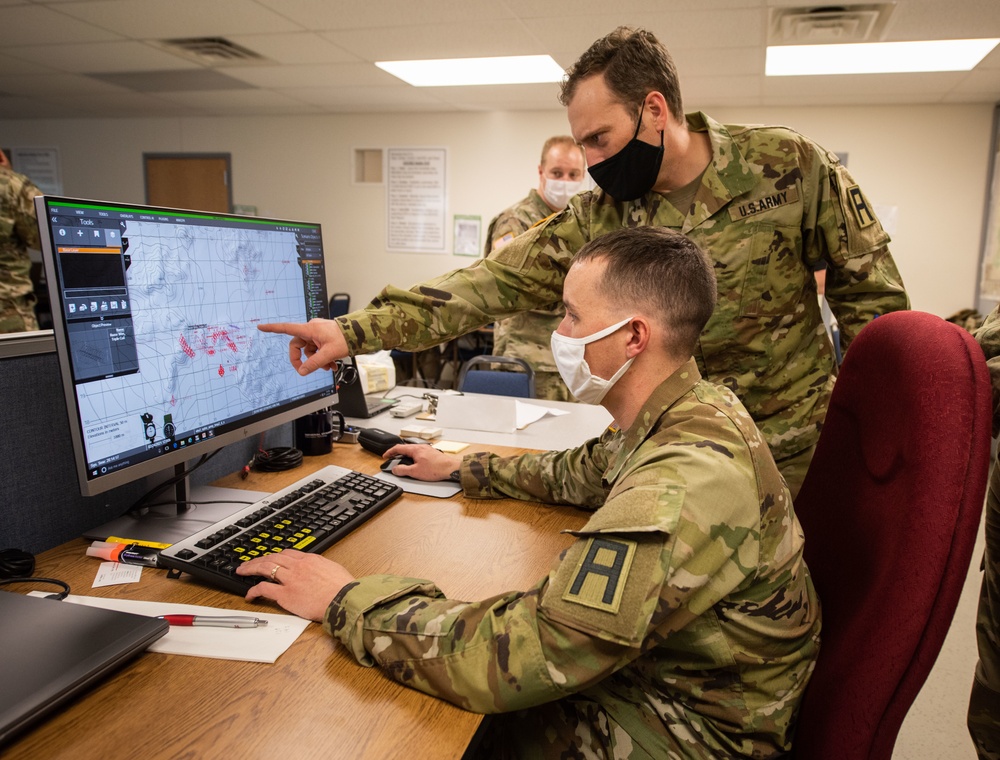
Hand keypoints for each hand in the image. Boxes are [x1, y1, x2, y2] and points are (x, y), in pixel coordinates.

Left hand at [237, 550, 354, 620]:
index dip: (275, 556)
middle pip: (272, 558)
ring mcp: (290, 579)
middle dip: (258, 559)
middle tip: (248, 563)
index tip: (270, 559)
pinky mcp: (285, 594)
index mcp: (310, 559)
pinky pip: (264, 589)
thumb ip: (322, 568)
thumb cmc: (344, 588)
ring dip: (251, 569)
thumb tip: (319, 570)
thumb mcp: (333, 569)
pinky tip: (249, 595)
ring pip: (265, 568)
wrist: (344, 599)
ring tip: (242, 572)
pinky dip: (253, 590)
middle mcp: (298, 566)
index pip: (287, 553)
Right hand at [257, 319, 348, 375]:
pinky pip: (318, 349)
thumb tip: (302, 371)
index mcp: (310, 329)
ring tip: (329, 367)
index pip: (286, 328)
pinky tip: (332, 365)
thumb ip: (314, 363)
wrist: (360, 333)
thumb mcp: (329, 354)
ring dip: (317, 361)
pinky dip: (323, 358)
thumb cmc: (346, 338)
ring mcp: (318, 334)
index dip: (272, 328)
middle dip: (304, 359)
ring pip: (310, 350)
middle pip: (298, 346)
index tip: (261, 327)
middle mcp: (312, 329)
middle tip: (307, 370)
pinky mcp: (324, 338)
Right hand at [383, 443, 462, 481]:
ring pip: (412, 451)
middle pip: (405, 449)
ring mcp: (427, 450)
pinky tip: (415, 465)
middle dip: (397, 455)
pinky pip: (419, 454)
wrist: (451, 469)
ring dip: (406, 457)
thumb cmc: (436, 468)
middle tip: (392, 460)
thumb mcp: (415, 472)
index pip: (398, 448)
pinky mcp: (431, 454)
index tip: (385, 456)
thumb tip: (395, 469)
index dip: (389, 452)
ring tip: (403, 464)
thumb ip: (403, 470)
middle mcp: (421, 447)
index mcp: (415, 449)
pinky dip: (413, 458)